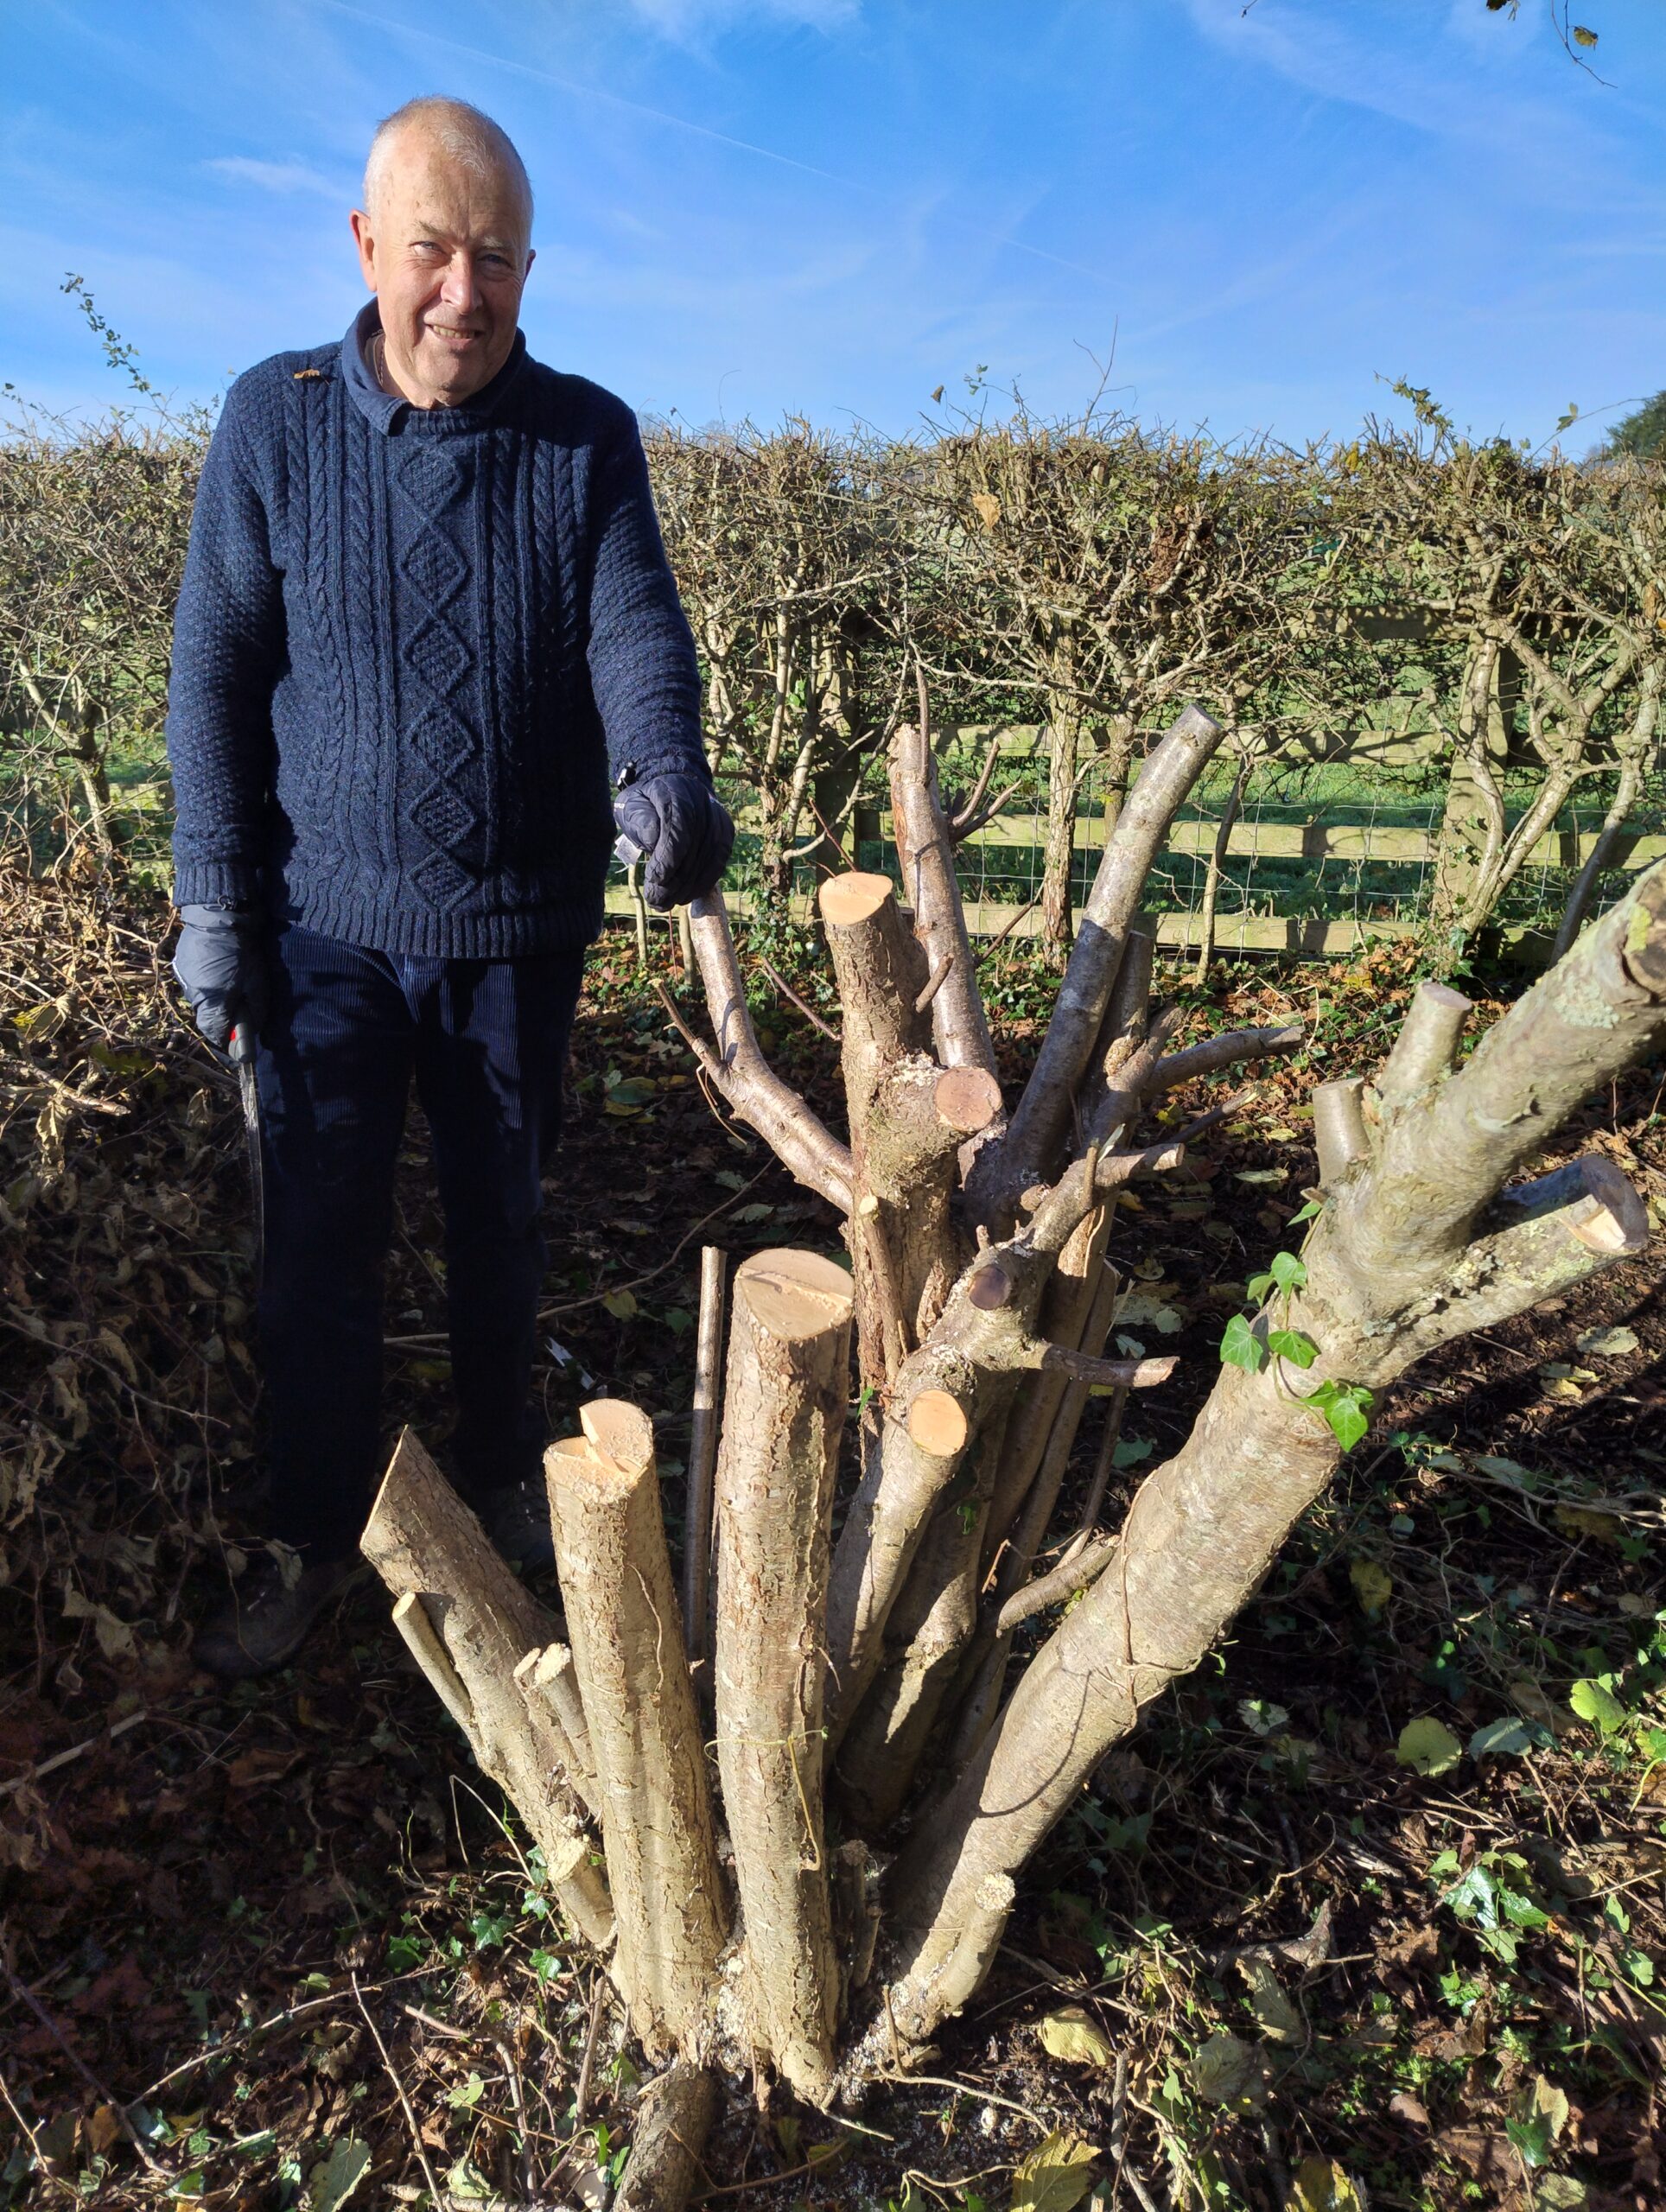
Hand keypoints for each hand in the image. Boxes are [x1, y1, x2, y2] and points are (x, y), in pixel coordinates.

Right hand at [173, 906, 268, 1049]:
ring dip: (217, 997)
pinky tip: (221, 968)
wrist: (217, 913)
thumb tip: (251, 1033)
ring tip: (233, 979)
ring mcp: (184, 979)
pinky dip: (209, 981)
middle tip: (243, 1000)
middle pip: (208, 1017)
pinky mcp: (182, 965)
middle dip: (226, 1015)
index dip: (230, 1038)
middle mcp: (193, 994)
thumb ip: (254, 1013)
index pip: (216, 1034)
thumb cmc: (241, 951)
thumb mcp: (257, 984)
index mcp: (210, 1003)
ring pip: (202, 999)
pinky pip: (196, 982)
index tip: (243, 1035)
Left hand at [614, 773, 734, 910]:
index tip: (655, 880)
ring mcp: (718, 817)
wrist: (672, 789)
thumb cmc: (646, 805)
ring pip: (710, 857)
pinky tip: (688, 895)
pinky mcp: (726, 831)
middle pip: (694, 847)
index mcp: (676, 791)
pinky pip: (719, 861)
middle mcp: (702, 801)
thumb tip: (654, 843)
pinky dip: (705, 881)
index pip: (677, 828)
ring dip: (690, 886)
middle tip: (657, 901)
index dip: (668, 857)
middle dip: (676, 880)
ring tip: (669, 902)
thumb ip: (641, 823)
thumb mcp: (632, 808)